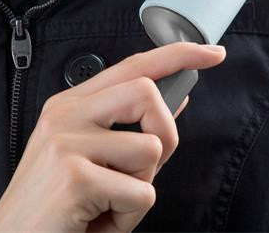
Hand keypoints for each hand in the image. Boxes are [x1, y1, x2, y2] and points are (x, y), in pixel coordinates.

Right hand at [0, 41, 225, 232]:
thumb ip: (132, 128)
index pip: (133, 66)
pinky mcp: (76, 177)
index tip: (212, 52)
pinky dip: (129, 216)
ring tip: (107, 201)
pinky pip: (141, 193)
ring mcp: (67, 142)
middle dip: (165, 133)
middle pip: (147, 92)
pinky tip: (98, 219)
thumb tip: (176, 100)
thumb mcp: (93, 158)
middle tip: (143, 169)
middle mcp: (65, 115)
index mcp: (70, 105)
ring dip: (140, 186)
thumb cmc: (57, 206)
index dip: (177, 54)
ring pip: (151, 149)